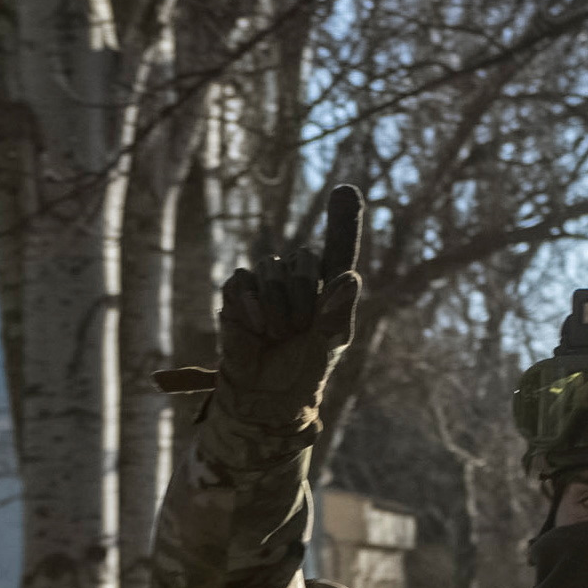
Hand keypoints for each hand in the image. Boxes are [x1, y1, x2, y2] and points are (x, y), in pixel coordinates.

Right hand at [214, 193, 365, 428]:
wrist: (267, 397)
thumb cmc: (304, 372)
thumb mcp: (330, 346)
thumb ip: (340, 313)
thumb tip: (350, 278)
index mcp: (327, 290)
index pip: (338, 249)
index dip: (342, 220)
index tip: (345, 190)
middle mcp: (297, 281)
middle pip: (303, 257)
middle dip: (304, 291)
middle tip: (300, 326)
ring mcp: (265, 286)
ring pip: (271, 268)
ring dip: (278, 304)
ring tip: (278, 334)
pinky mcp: (237, 295)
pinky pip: (242, 282)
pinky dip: (251, 305)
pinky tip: (258, 328)